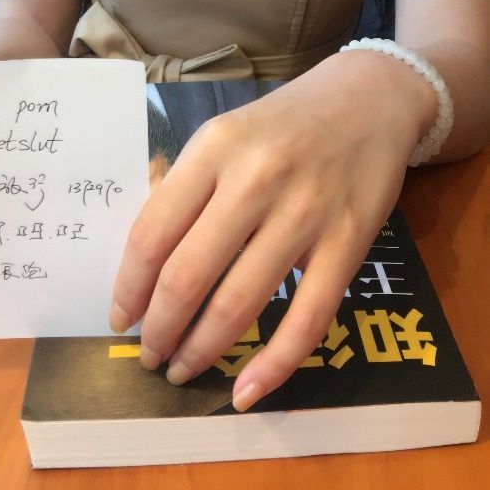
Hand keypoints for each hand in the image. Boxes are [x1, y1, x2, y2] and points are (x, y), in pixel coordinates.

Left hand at [109, 50, 436, 410]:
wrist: (368, 99)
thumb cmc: (284, 121)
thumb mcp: (223, 133)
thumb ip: (184, 186)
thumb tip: (143, 263)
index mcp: (214, 148)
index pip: (153, 233)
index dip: (128, 287)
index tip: (121, 317)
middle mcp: (256, 179)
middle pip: (188, 275)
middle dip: (159, 330)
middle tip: (150, 354)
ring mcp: (306, 212)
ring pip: (240, 303)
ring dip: (202, 350)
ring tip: (183, 368)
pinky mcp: (348, 242)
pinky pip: (308, 318)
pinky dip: (274, 365)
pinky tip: (246, 390)